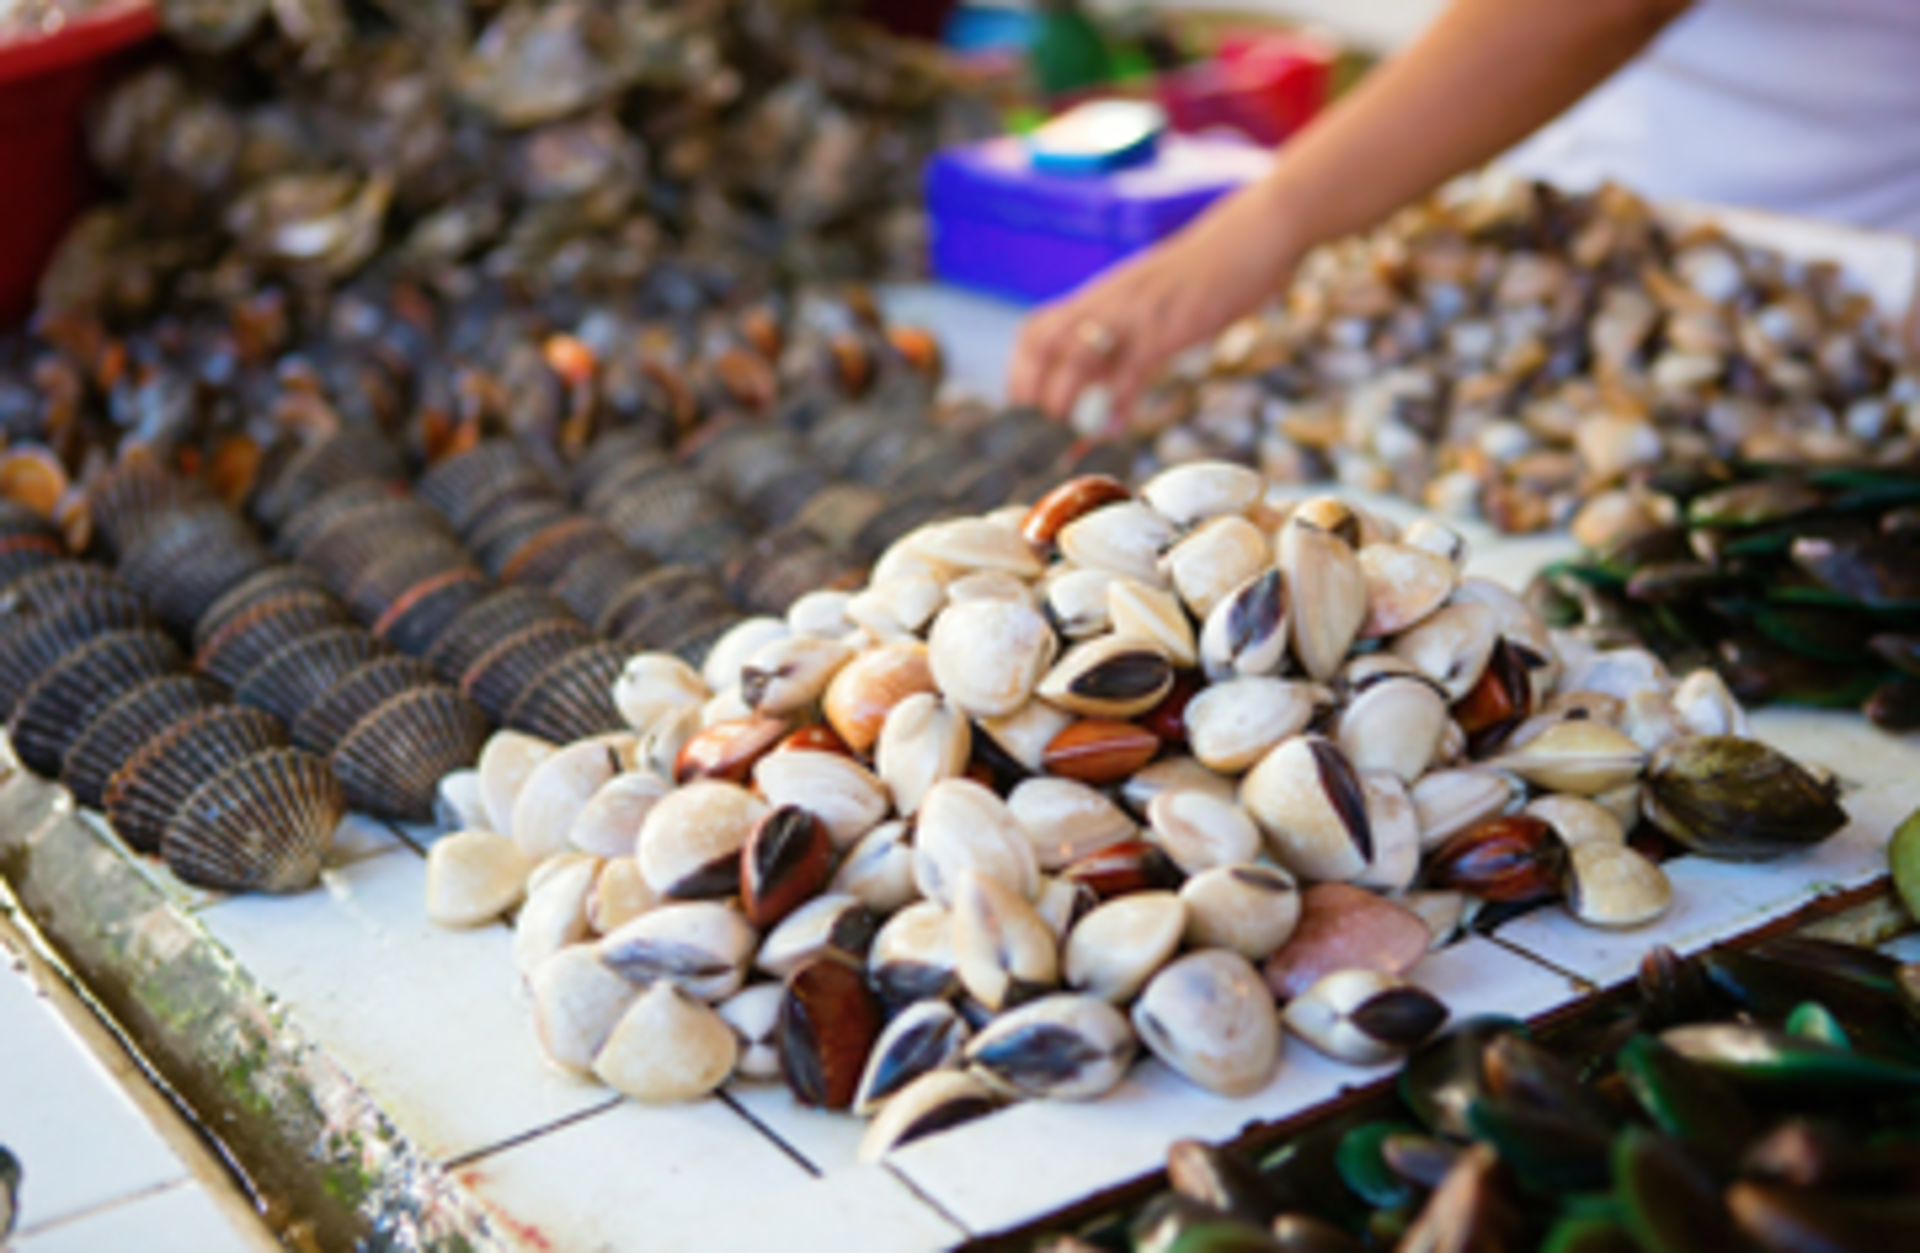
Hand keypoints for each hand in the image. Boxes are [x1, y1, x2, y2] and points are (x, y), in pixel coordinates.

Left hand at [1008, 182, 1297, 424]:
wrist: (1251, 234)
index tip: (1023, 409)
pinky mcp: (1168, 325)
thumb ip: (1126, 338)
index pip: (1037, 328)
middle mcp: (1109, 301)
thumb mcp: (1152, 301)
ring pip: (1078, 357)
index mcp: (1102, 295)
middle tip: (1039, 433)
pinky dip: (1120, 404)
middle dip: (1032, 391)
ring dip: (1065, 401)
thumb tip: (1104, 384)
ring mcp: (1136, 312)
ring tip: (1069, 437)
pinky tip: (1118, 429)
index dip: (1021, 371)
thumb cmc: (1206, 272)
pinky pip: (1133, 368)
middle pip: (1044, 342)